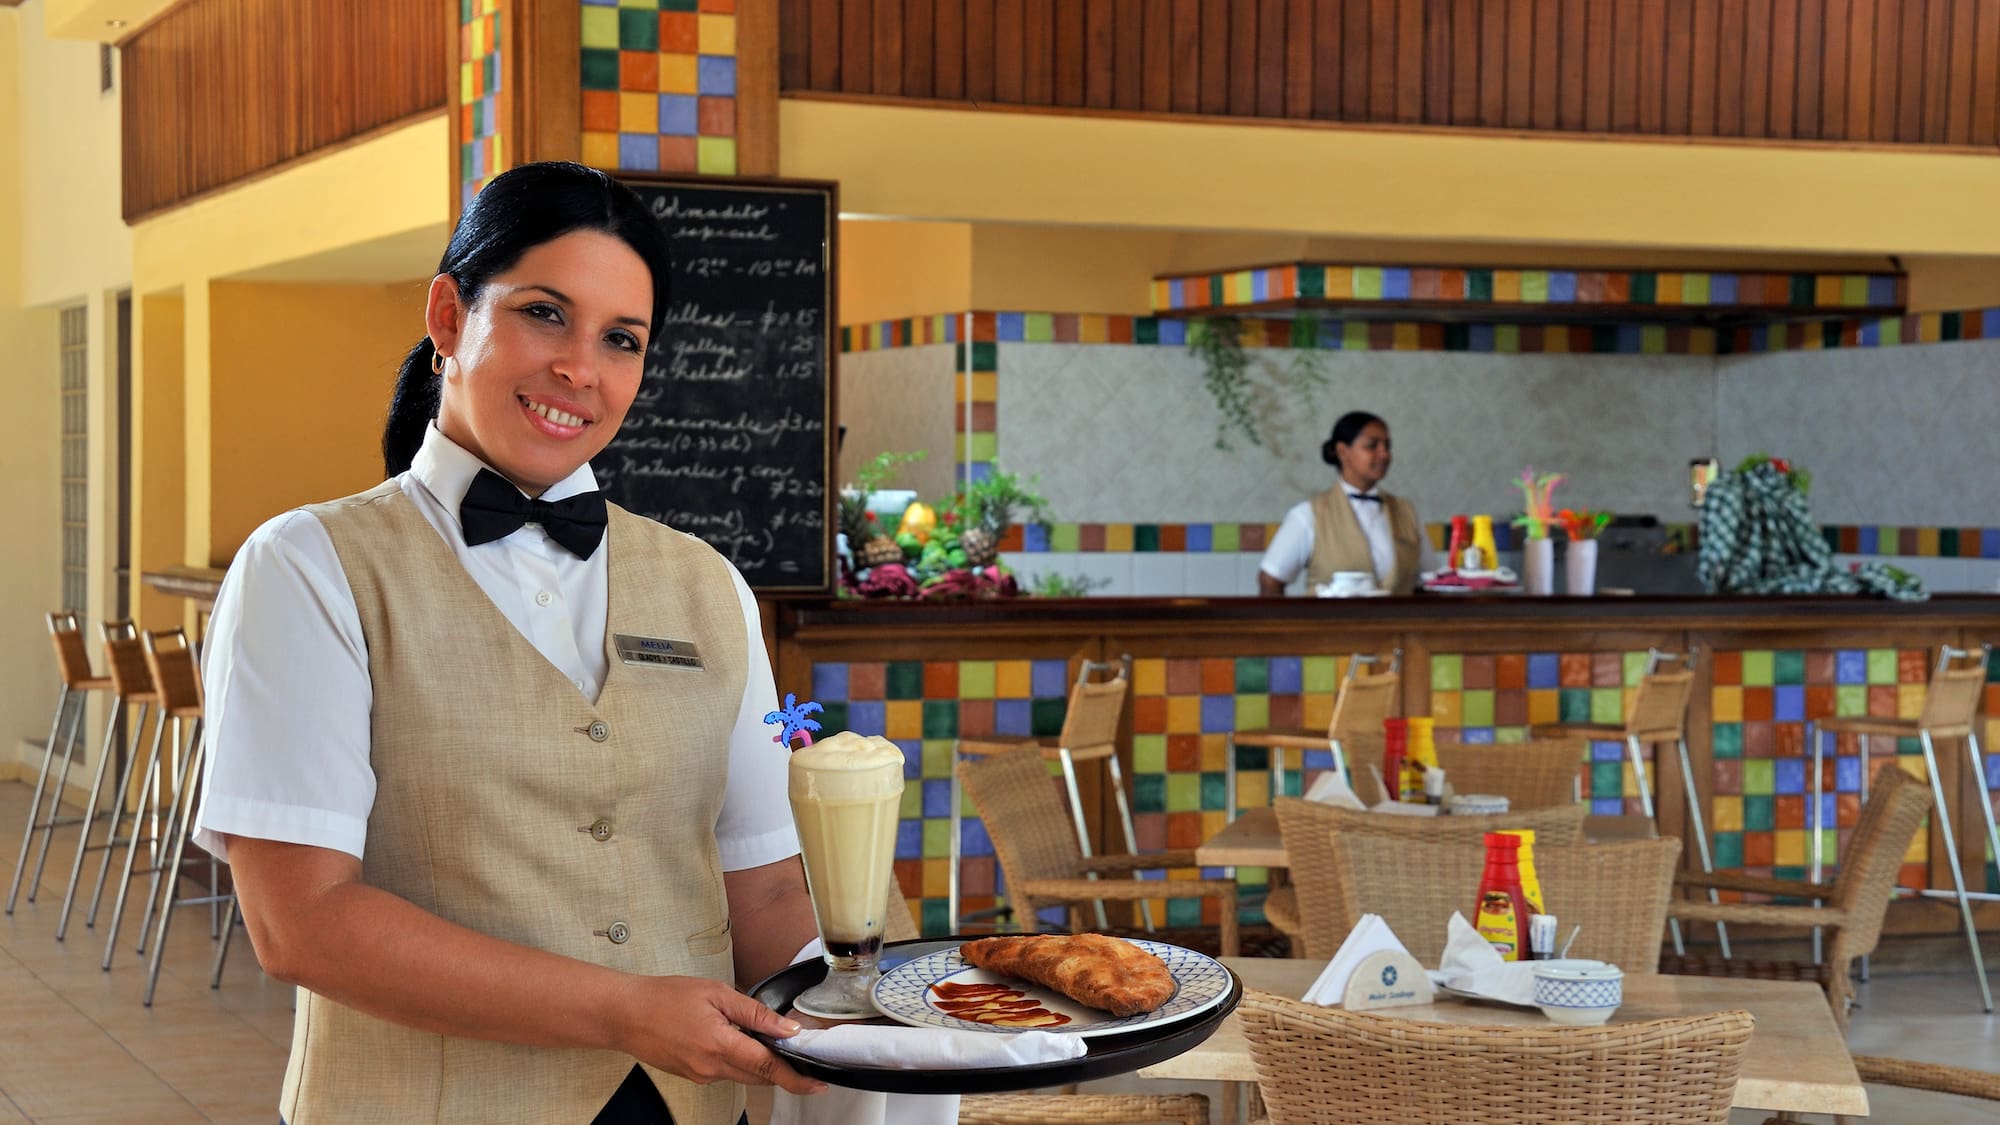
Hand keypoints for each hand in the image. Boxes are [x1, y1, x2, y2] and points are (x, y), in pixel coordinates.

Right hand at [618, 976, 827, 1095]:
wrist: (625, 1014)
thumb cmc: (666, 997)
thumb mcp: (716, 993)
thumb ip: (754, 1013)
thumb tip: (786, 1029)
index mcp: (719, 1045)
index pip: (767, 1067)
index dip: (795, 1078)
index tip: (816, 1083)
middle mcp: (710, 1068)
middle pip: (759, 1076)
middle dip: (781, 1069)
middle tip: (800, 1055)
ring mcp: (701, 1075)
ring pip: (743, 1074)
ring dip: (758, 1062)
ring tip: (759, 1036)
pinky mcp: (694, 1076)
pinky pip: (726, 1072)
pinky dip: (738, 1059)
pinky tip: (733, 1038)